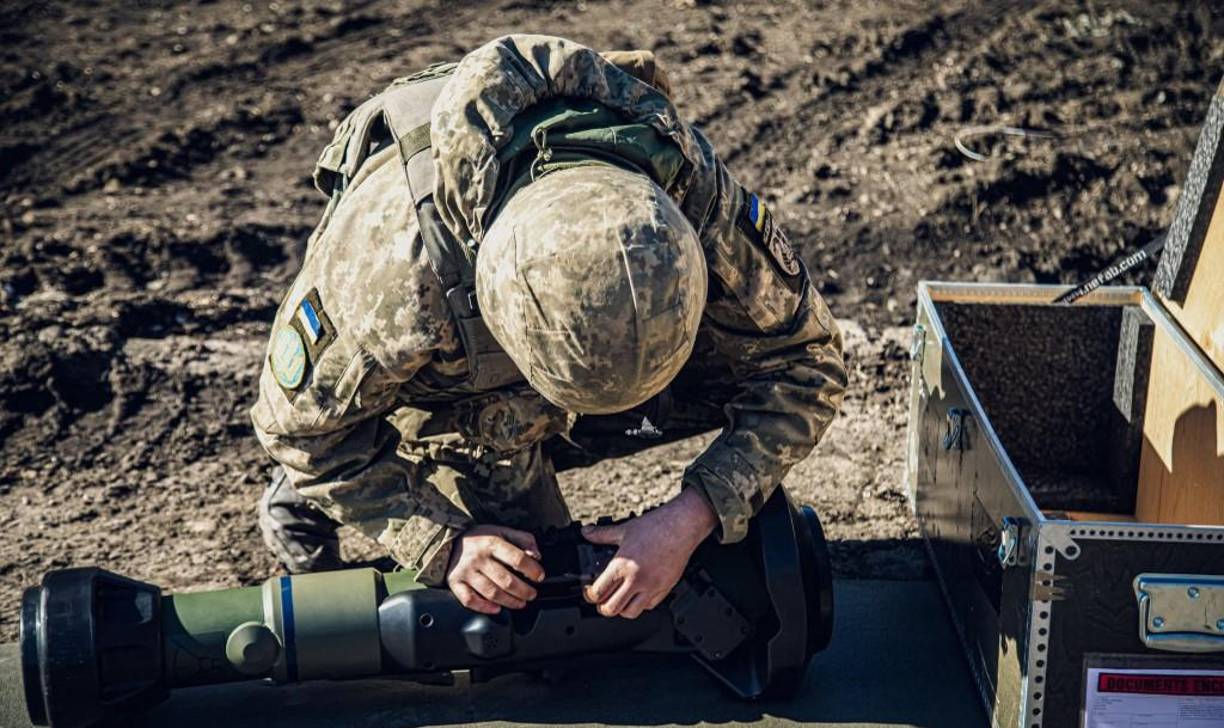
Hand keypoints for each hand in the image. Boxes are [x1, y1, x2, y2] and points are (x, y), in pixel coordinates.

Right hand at [446, 524, 544, 614]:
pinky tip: (497, 608)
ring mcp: (466, 572)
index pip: (517, 559)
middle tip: (532, 594)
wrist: (451, 540)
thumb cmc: (481, 538)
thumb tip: (536, 555)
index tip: (539, 576)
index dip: (532, 570)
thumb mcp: (503, 531)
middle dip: (524, 591)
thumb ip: (523, 540)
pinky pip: (469, 600)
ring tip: (520, 603)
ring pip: (491, 593)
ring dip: (510, 601)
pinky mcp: (455, 583)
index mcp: (492, 543)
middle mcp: (478, 558)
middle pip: (506, 580)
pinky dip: (484, 607)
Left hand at [582, 488, 716, 618]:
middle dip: (602, 607)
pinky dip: (641, 604)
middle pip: (611, 609)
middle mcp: (636, 579)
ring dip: (621, 609)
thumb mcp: (624, 529)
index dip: (589, 595)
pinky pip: (649, 606)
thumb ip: (602, 534)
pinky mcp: (665, 588)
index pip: (598, 592)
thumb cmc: (656, 526)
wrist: (682, 526)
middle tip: (601, 600)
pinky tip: (637, 594)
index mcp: (622, 565)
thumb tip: (587, 532)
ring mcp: (652, 586)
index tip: (590, 592)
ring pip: (631, 613)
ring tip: (619, 600)